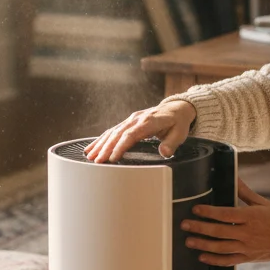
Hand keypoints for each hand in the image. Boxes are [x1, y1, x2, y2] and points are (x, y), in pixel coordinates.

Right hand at [83, 100, 197, 162]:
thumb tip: (164, 152)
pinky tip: (92, 147)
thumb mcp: (180, 133)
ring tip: (90, 156)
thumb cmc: (178, 123)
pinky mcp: (128, 122)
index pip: (131, 135)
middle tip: (97, 161)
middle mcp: (137, 119)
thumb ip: (172, 143)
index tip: (112, 158)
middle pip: (118, 133)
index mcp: (149, 121)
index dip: (120, 146)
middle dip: (106, 148)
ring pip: (112, 132)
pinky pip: (112, 131)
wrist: (176, 109)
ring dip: (100, 144)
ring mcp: (131, 119)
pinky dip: (101, 139)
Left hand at [182, 179, 269, 265]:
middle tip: (185, 225)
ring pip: (221, 247)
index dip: (209, 212)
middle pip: (219, 231)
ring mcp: (247, 247)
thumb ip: (245, 192)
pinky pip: (228, 261)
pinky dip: (214, 260)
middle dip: (200, 228)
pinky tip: (202, 257)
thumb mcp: (263, 203)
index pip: (226, 214)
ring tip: (189, 241)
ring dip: (203, 245)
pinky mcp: (248, 258)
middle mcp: (248, 233)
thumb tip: (234, 177)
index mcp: (251, 217)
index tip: (196, 209)